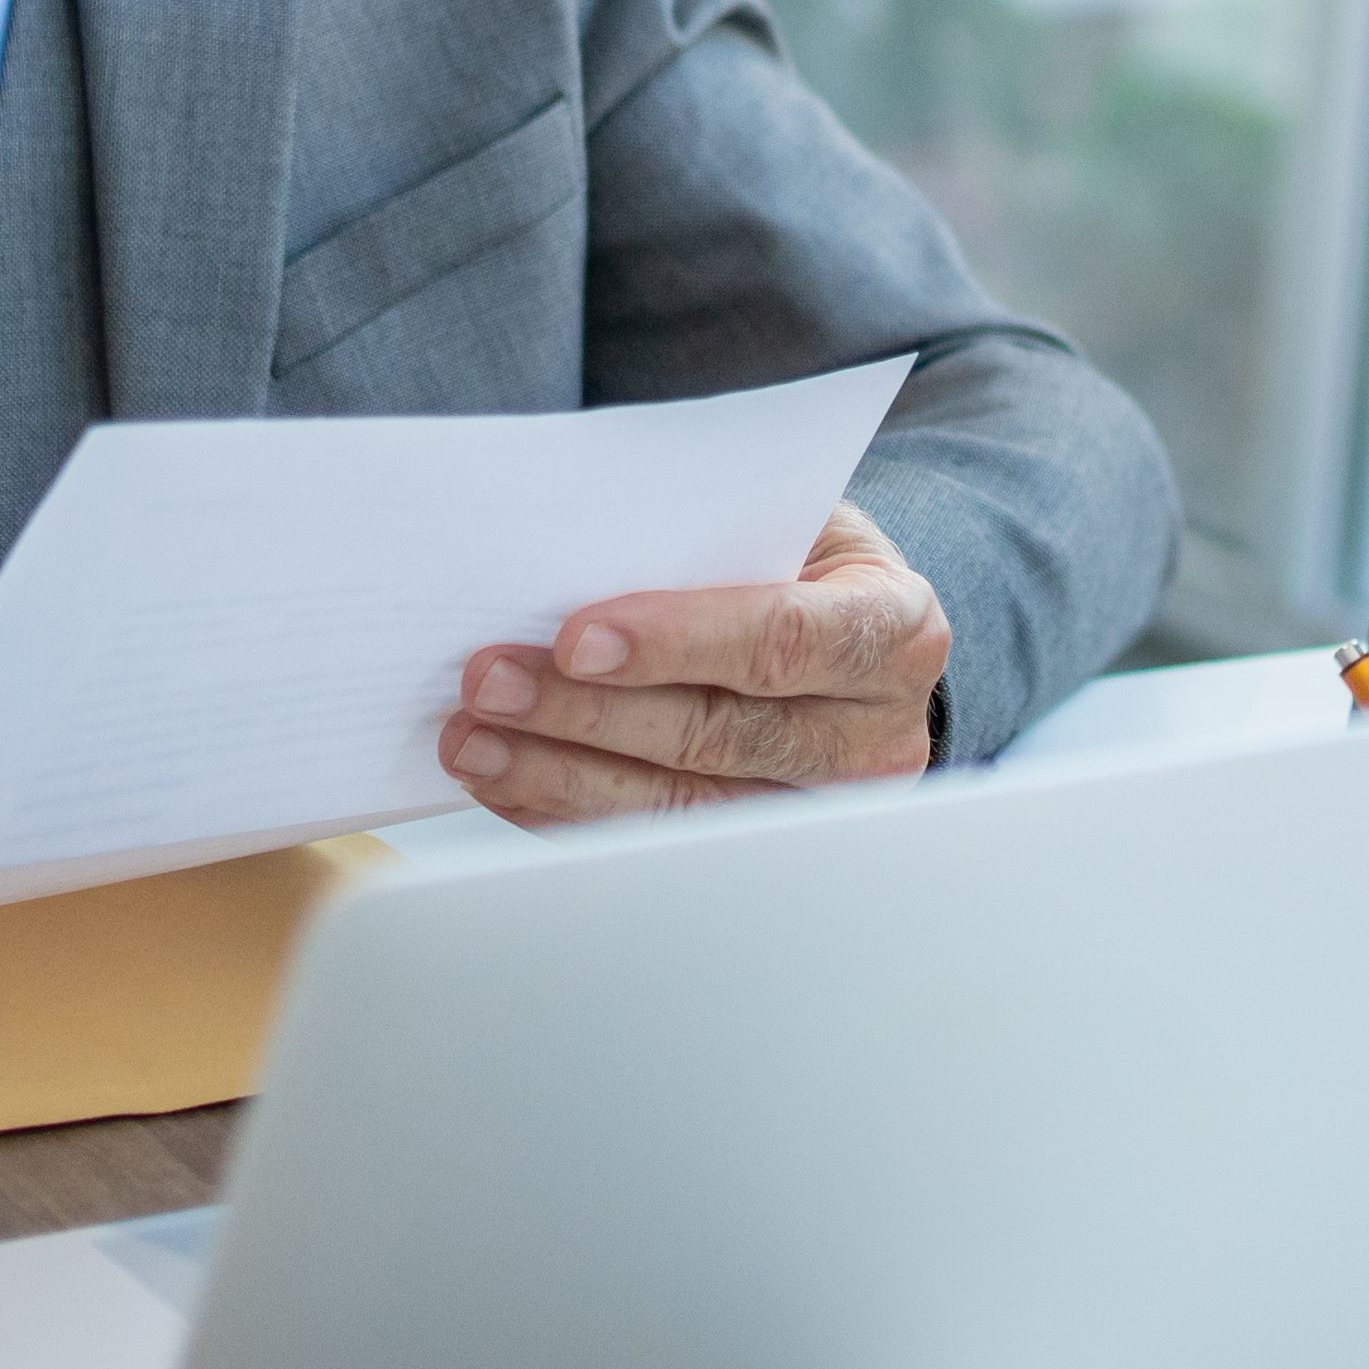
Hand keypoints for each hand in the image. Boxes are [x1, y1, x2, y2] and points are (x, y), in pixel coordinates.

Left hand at [440, 503, 950, 824]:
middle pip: (721, 735)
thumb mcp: (786, 519)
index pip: (783, 640)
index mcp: (894, 629)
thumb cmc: (801, 560)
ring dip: (561, 773)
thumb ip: (710, 534)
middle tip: (489, 682)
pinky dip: (568, 813)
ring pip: (682, 805)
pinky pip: (655, 843)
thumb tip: (572, 551)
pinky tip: (505, 782)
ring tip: (474, 740)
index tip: (574, 636)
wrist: (850, 633)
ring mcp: (825, 805)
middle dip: (589, 712)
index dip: (676, 642)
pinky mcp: (768, 849)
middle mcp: (876, 731)